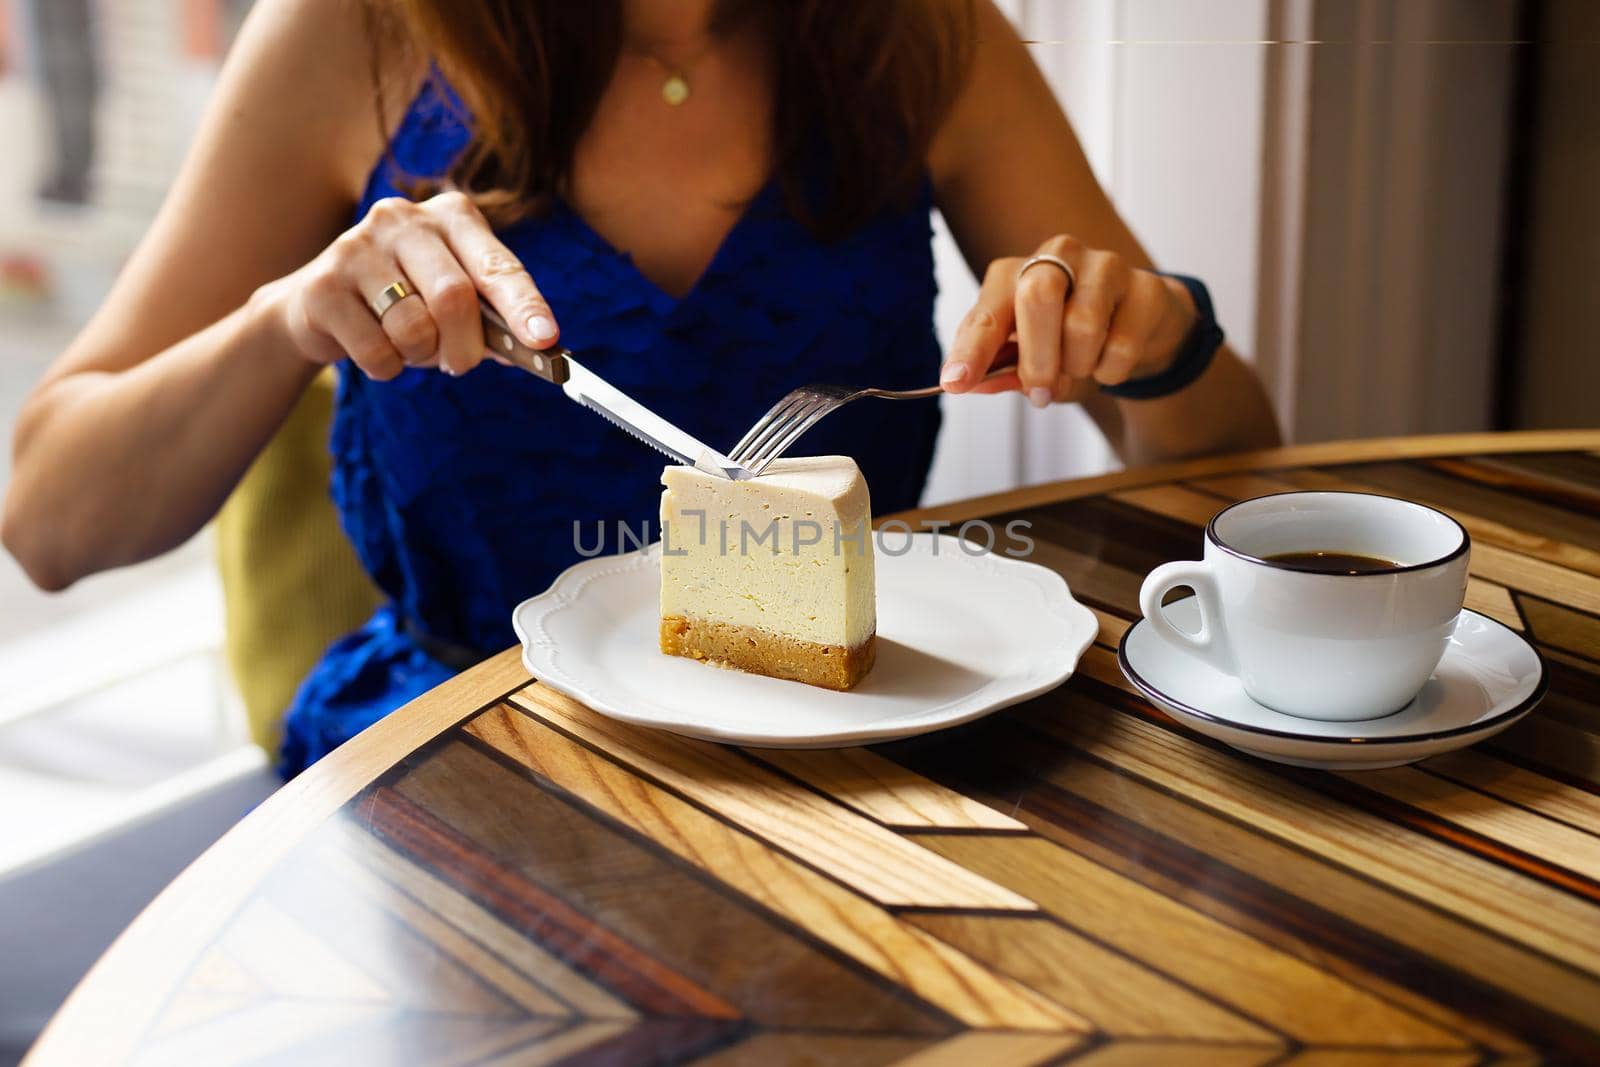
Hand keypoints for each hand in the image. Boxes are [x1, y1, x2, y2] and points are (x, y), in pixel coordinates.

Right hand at [256, 191, 557, 379]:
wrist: (320, 303)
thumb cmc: (407, 300)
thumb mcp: (454, 298)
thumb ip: (494, 318)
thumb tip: (537, 347)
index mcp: (451, 216)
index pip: (497, 265)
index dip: (524, 305)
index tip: (546, 339)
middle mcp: (403, 219)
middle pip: (454, 297)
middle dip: (465, 346)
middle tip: (460, 363)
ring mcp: (357, 247)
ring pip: (413, 328)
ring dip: (422, 356)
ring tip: (410, 346)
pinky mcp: (322, 285)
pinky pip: (376, 350)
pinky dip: (388, 367)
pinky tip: (376, 346)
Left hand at [939, 235, 1195, 406]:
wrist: (1139, 323)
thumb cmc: (1070, 339)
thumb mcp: (1030, 358)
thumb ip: (1002, 372)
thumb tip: (972, 385)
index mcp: (1014, 274)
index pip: (986, 314)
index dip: (970, 351)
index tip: (955, 383)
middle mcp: (1056, 256)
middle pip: (1037, 297)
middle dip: (1036, 357)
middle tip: (1039, 393)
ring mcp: (1105, 265)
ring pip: (1083, 325)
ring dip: (1078, 366)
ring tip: (1081, 366)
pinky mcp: (1147, 287)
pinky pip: (1123, 345)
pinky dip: (1111, 371)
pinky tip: (1111, 361)